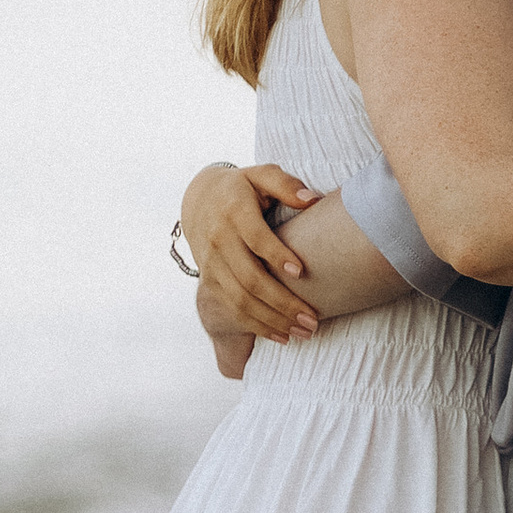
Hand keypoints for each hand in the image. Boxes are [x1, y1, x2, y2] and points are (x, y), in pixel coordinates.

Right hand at [180, 161, 327, 341]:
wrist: (199, 200)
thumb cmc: (243, 188)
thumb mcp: (261, 175)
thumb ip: (285, 184)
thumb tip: (312, 199)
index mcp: (234, 212)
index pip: (255, 238)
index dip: (276, 255)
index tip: (301, 271)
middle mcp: (219, 241)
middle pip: (249, 278)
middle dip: (282, 302)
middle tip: (312, 319)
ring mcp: (212, 264)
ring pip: (240, 300)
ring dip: (272, 320)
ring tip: (303, 333)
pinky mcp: (210, 280)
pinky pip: (233, 309)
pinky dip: (258, 326)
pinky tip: (283, 337)